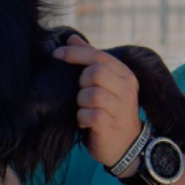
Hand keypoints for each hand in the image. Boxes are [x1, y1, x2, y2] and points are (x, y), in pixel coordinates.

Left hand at [52, 38, 142, 167]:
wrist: (127, 146)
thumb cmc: (111, 111)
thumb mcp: (105, 84)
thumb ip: (90, 60)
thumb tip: (72, 38)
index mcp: (125, 75)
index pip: (98, 56)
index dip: (75, 53)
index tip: (57, 55)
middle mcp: (126, 89)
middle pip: (95, 72)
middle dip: (81, 82)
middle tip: (82, 93)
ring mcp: (120, 108)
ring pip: (91, 94)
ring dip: (81, 102)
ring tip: (85, 109)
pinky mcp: (111, 125)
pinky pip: (89, 115)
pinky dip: (82, 118)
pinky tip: (85, 122)